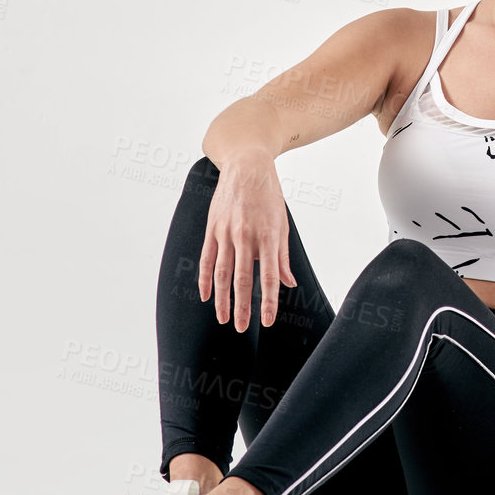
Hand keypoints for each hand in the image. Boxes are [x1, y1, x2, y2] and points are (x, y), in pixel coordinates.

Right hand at [198, 159, 297, 331]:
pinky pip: (207, 258)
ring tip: (223, 318)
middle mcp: (246, 236)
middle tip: (240, 328)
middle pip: (242, 279)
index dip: (268, 302)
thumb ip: (282, 256)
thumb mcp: (283, 223)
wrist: (246, 165)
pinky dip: (206, 279)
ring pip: (222, 273)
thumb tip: (288, 283)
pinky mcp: (212, 228)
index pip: (269, 277)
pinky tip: (206, 296)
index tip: (267, 322)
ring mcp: (226, 232)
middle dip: (242, 307)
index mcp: (269, 236)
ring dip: (222, 299)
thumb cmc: (269, 196)